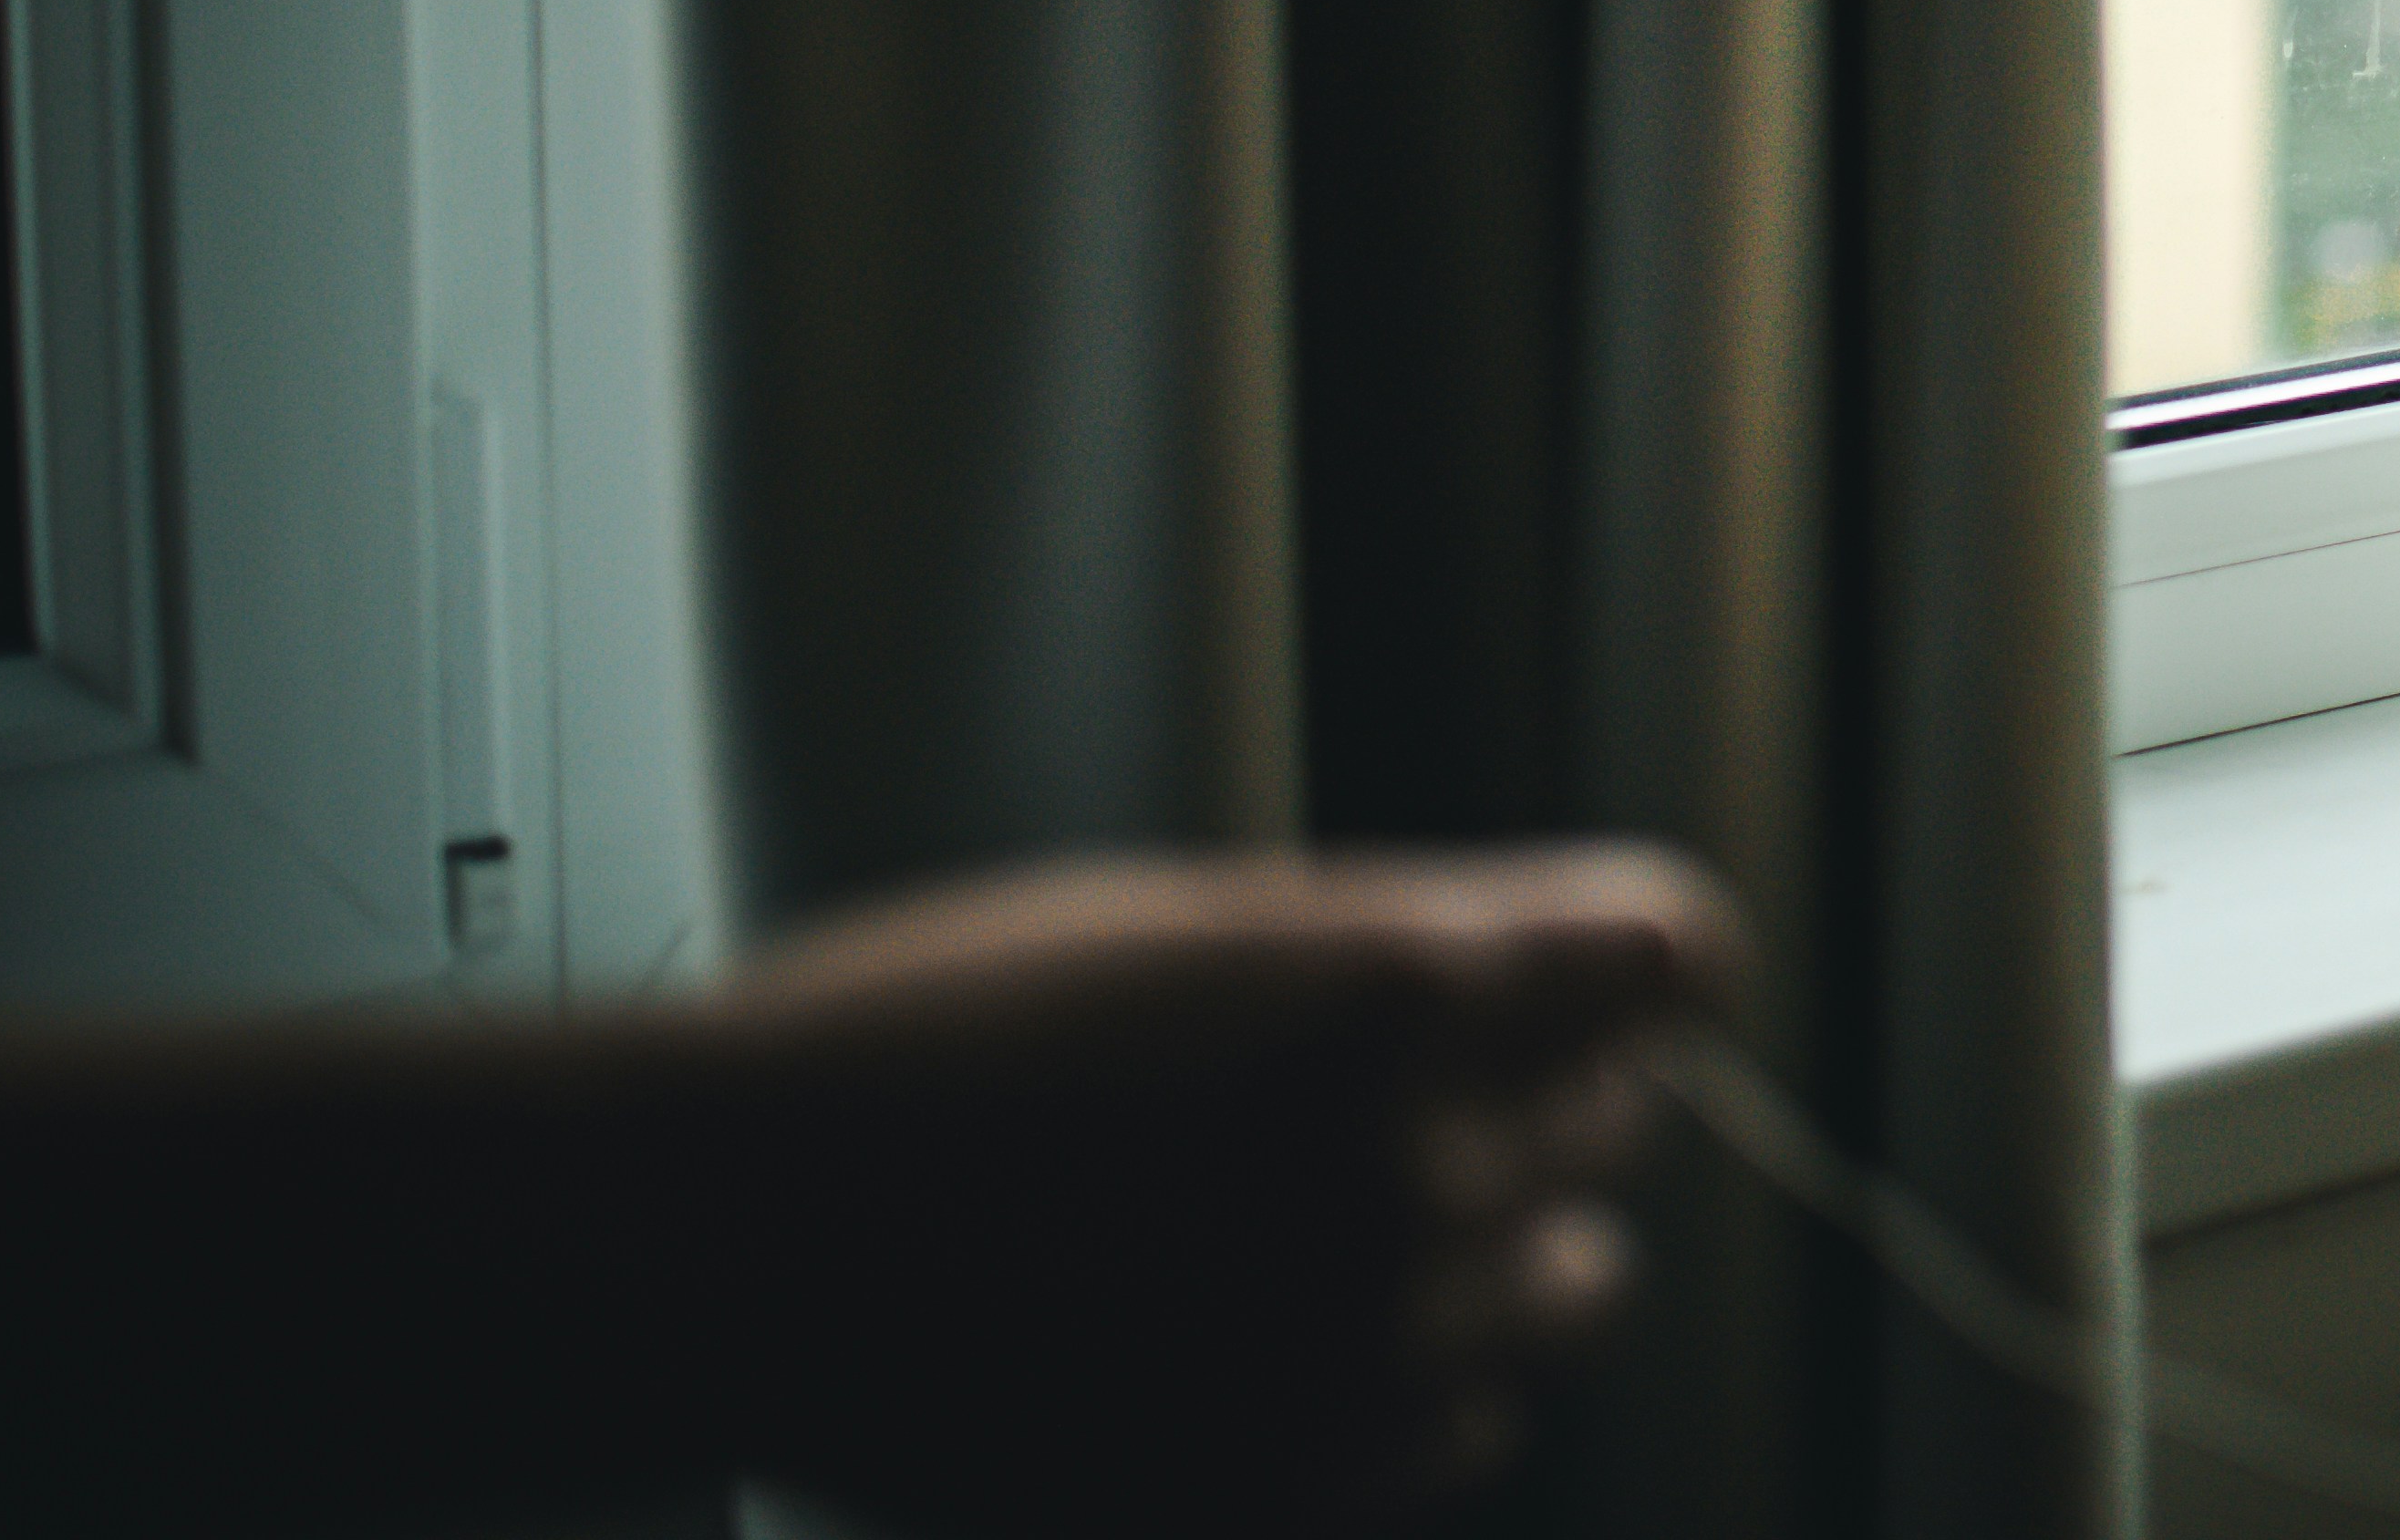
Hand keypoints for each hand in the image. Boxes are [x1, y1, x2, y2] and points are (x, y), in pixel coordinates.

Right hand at [695, 844, 1734, 1536]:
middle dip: (1549, 1092)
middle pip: (1626, 1121)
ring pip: (1576, 1290)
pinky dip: (1417, 1383)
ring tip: (1344, 1219)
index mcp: (1399, 990)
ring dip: (1503, 1247)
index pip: (1672, 954)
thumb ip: (1386, 948)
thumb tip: (1521, 971)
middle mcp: (1419, 1170)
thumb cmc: (920, 1044)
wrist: (728, 1242)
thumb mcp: (1178, 917)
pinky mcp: (1306, 1491)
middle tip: (1415, 1087)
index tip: (1622, 974)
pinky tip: (1285, 1333)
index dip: (1638, 959)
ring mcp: (1370, 1351)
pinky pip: (1466, 1428)